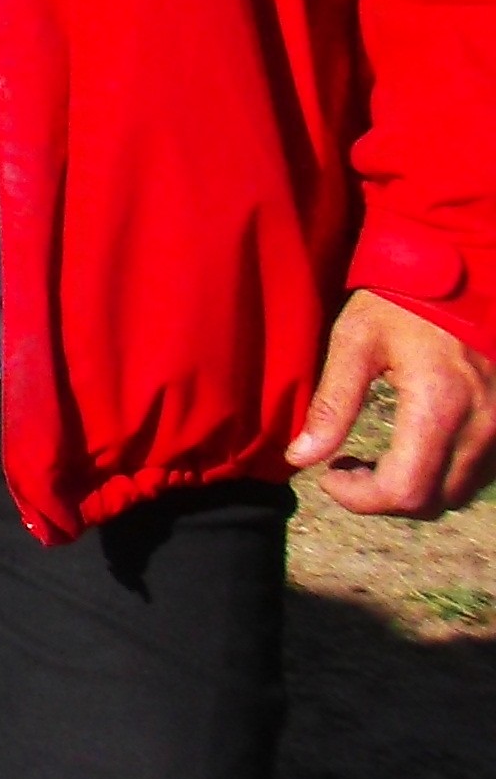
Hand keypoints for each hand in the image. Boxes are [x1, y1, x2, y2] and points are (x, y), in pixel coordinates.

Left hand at [290, 290, 495, 515]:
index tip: (329, 474)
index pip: (404, 490)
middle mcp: (480, 426)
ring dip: (412, 490)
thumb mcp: (354, 341)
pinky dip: (439, 477)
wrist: (461, 276)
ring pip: (456, 494)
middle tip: (346, 467)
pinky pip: (475, 476)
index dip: (359, 498)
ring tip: (373, 460)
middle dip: (381, 497)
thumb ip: (331, 403)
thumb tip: (301, 457)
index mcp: (439, 406)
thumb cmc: (401, 302)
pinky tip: (410, 449)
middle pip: (431, 502)